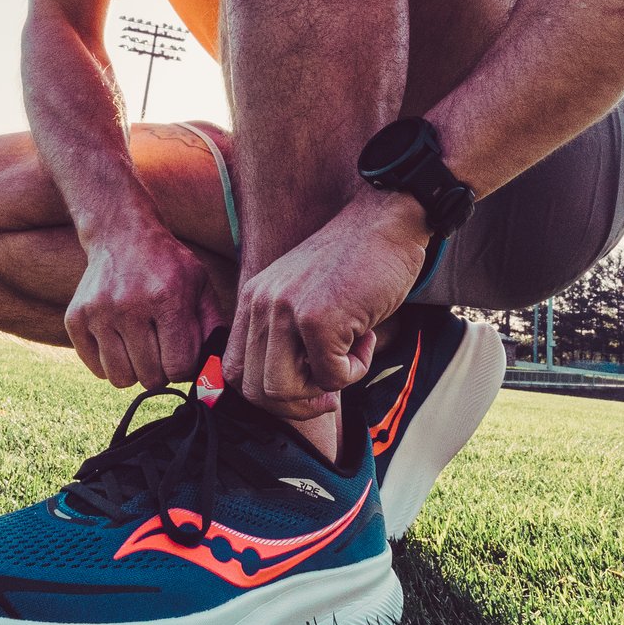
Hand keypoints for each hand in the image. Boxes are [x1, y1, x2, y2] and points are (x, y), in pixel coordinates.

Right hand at [65, 223, 227, 390]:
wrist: (121, 234)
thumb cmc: (167, 265)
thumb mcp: (200, 285)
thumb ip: (213, 329)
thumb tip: (215, 375)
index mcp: (165, 298)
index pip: (179, 366)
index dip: (185, 367)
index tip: (181, 353)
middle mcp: (128, 306)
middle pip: (150, 377)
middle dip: (161, 369)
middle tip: (160, 347)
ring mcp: (97, 313)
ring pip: (120, 379)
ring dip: (135, 370)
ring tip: (140, 345)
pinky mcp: (75, 319)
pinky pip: (98, 369)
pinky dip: (111, 363)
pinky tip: (120, 339)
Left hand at [225, 190, 429, 420]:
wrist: (389, 220)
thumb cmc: (357, 262)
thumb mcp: (305, 294)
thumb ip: (286, 333)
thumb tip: (286, 395)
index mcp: (253, 298)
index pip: (234, 372)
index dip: (267, 396)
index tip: (305, 391)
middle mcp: (261, 303)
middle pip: (253, 391)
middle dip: (296, 404)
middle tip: (331, 389)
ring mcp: (287, 311)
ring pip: (282, 392)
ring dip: (323, 389)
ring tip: (349, 356)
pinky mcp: (319, 320)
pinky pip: (331, 379)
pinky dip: (355, 371)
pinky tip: (368, 337)